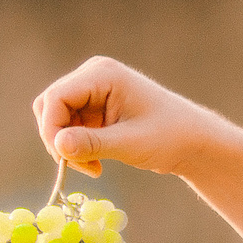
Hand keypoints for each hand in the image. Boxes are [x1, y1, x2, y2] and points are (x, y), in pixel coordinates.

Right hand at [33, 57, 230, 178]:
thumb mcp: (129, 144)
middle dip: (59, 139)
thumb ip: (92, 144)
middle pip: (50, 106)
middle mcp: (93, 75)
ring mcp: (92, 90)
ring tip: (93, 168)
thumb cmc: (168, 137)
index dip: (52, 130)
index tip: (65, 160)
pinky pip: (70, 126)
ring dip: (67, 146)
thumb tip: (58, 145)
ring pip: (57, 118)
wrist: (192, 141)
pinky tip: (96, 163)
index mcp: (102, 74)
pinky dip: (77, 147)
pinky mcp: (94, 107)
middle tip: (80, 167)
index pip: (56, 97)